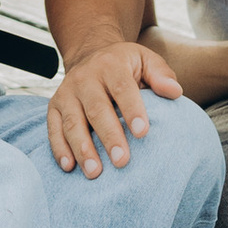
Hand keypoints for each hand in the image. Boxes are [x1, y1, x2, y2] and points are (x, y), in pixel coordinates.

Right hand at [44, 38, 185, 177]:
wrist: (89, 55)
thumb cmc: (123, 66)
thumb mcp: (144, 60)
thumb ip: (160, 74)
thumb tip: (174, 92)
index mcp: (110, 65)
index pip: (122, 88)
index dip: (132, 110)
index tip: (143, 133)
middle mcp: (85, 78)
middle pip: (96, 109)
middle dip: (109, 136)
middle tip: (122, 161)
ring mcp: (66, 93)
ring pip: (72, 122)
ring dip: (82, 148)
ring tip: (95, 173)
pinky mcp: (53, 107)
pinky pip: (53, 128)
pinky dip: (59, 148)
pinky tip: (69, 167)